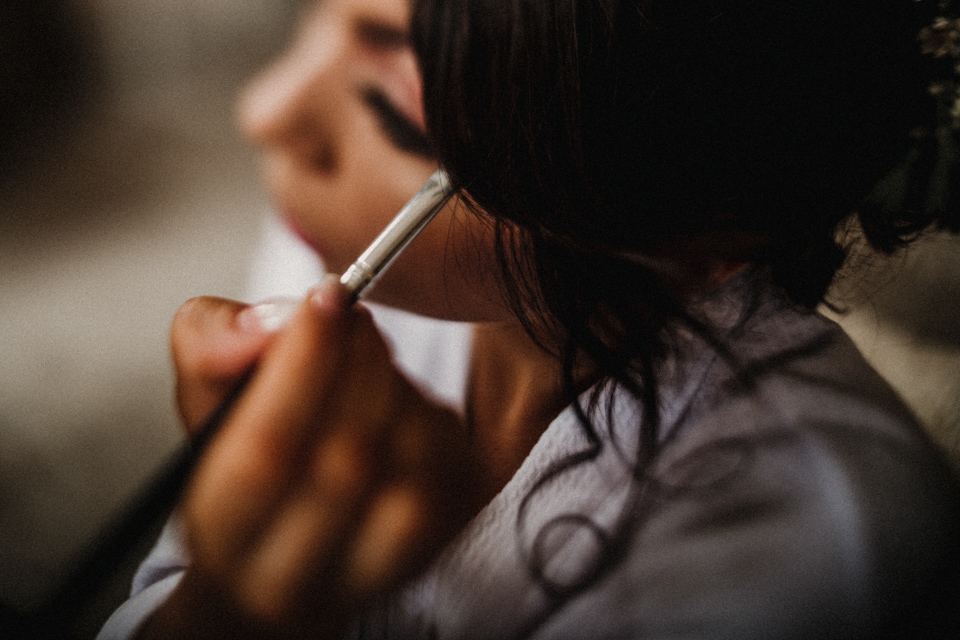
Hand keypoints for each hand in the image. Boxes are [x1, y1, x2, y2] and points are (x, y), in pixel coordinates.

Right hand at [143, 278, 477, 638]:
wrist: (286, 561)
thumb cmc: (247, 468)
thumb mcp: (207, 403)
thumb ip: (213, 345)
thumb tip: (271, 325)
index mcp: (223, 533)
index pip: (269, 450)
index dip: (304, 364)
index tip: (327, 297)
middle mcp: (293, 576)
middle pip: (350, 456)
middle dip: (360, 361)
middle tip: (352, 316)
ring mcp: (371, 571)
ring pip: (409, 457)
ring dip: (395, 384)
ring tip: (368, 363)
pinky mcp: (435, 547)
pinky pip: (450, 461)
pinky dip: (429, 411)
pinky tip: (400, 403)